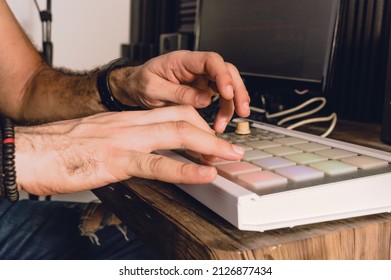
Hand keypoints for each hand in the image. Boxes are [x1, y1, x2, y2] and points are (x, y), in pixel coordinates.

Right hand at [15, 106, 244, 195]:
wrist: (29, 151)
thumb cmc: (61, 147)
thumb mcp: (100, 138)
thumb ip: (125, 142)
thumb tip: (144, 154)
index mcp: (126, 119)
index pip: (171, 114)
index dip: (197, 125)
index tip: (211, 139)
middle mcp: (129, 124)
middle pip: (181, 119)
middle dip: (211, 134)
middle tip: (230, 149)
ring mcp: (124, 140)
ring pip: (177, 134)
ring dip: (208, 146)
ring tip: (228, 158)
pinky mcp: (115, 161)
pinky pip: (157, 164)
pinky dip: (184, 169)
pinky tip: (203, 175)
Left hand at [111, 51, 250, 132]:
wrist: (135, 88)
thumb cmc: (141, 83)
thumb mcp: (153, 89)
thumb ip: (178, 93)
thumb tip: (204, 100)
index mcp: (182, 60)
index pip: (211, 60)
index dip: (222, 75)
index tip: (227, 92)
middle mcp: (195, 68)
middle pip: (226, 72)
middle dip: (237, 91)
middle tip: (242, 110)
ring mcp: (201, 79)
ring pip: (226, 86)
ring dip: (231, 105)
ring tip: (224, 124)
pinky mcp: (202, 90)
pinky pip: (220, 98)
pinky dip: (223, 111)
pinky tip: (219, 124)